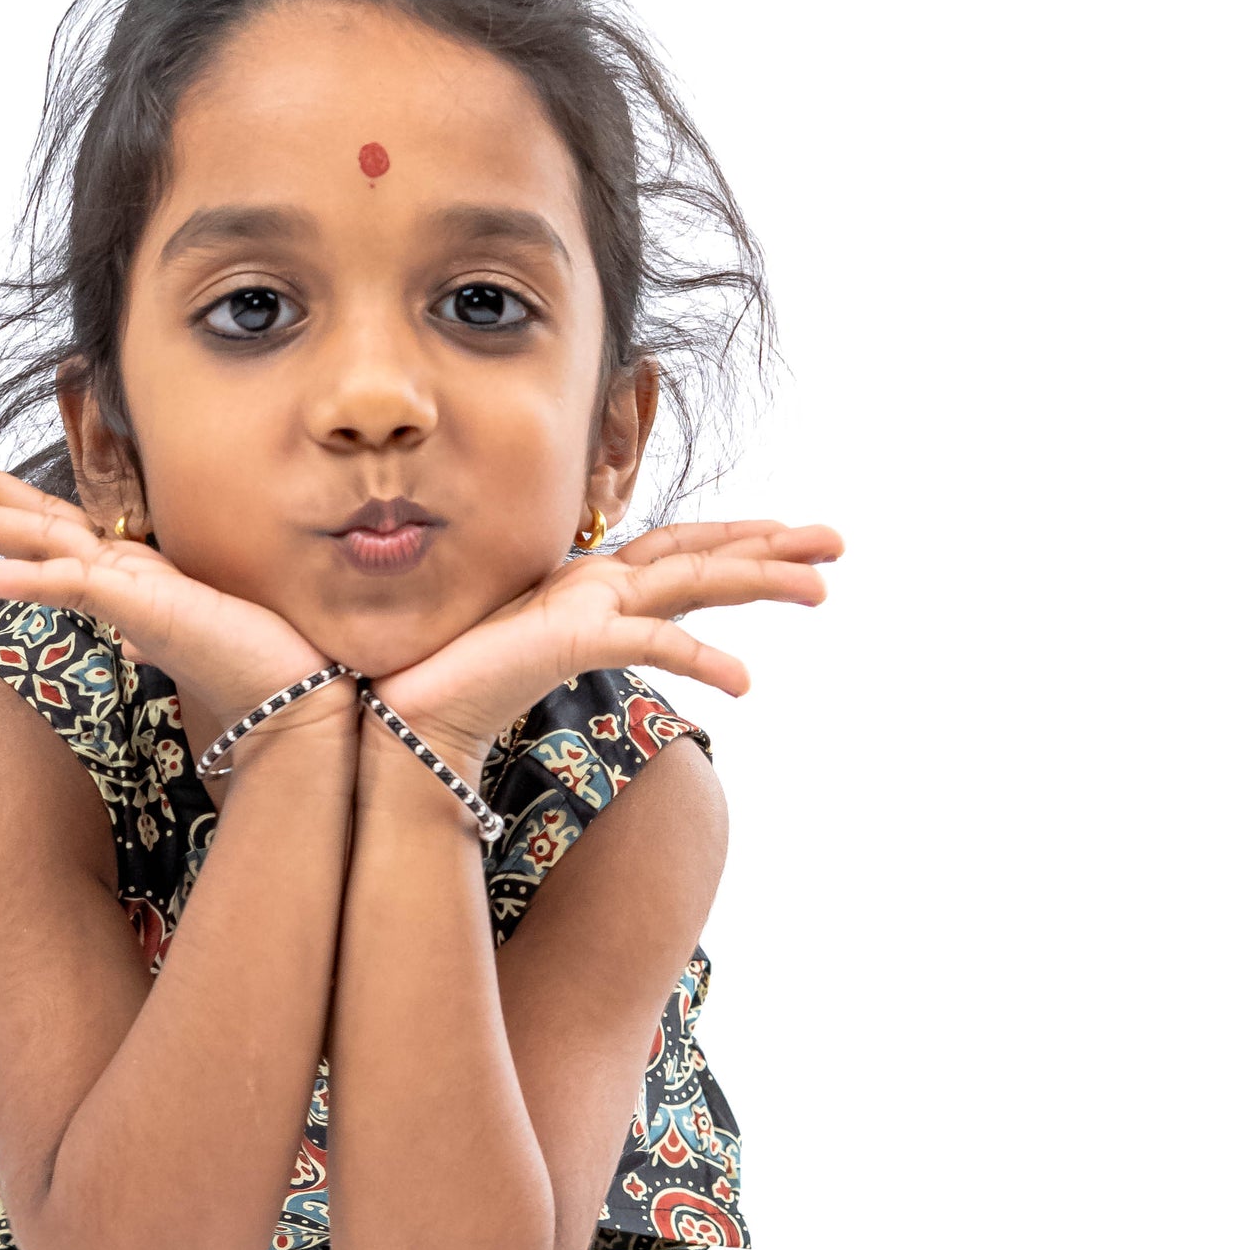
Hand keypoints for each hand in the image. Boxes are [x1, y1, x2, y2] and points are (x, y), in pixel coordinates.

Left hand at [0, 447, 358, 764]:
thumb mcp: (182, 650)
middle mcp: (129, 564)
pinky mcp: (148, 604)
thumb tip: (129, 646)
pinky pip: (73, 588)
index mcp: (131, 572)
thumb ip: (149, 638)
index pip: (54, 529)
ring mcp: (137, 579)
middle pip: (38, 516)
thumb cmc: (249, 669)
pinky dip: (24, 583)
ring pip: (44, 539)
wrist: (295, 697)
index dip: (3, 504)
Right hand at [366, 517, 845, 772]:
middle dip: (772, 545)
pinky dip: (699, 654)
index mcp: (588, 582)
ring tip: (822, 590)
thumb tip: (625, 638)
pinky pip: (649, 640)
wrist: (411, 714)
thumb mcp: (544, 651)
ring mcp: (581, 603)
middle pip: (698, 553)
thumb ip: (587, 635)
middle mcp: (591, 581)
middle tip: (838, 539)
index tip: (791, 535)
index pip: (678, 548)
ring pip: (689, 582)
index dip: (736, 537)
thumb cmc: (465, 684)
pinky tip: (745, 679)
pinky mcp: (569, 635)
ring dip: (759, 582)